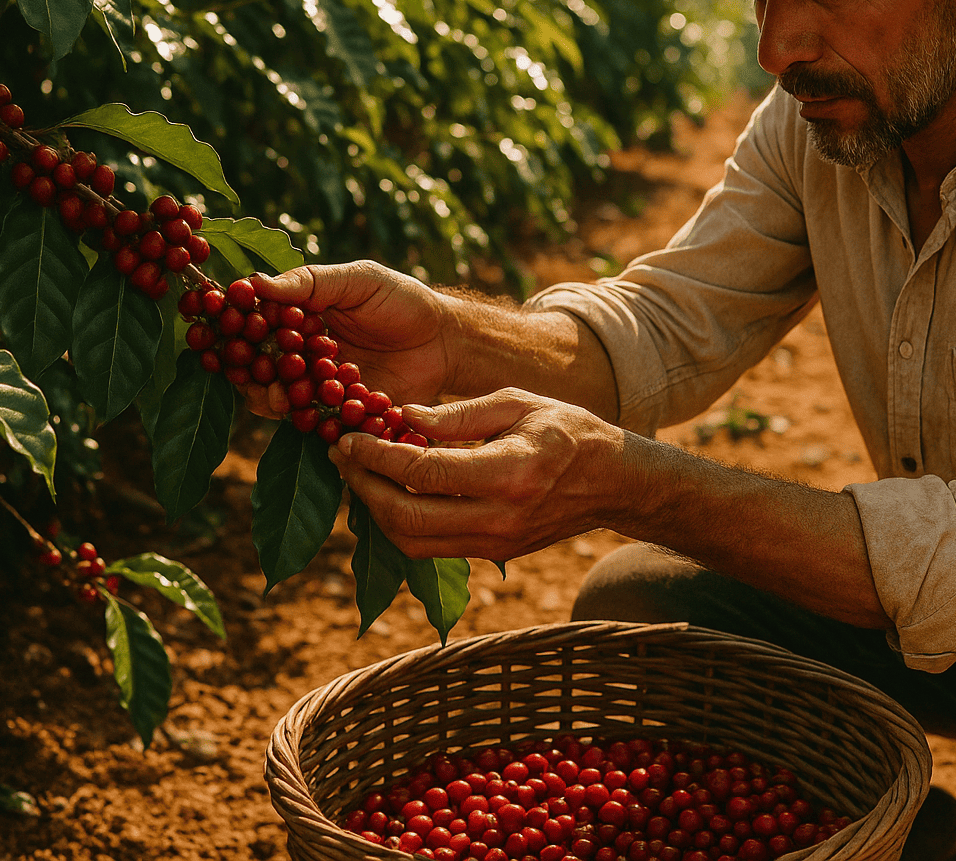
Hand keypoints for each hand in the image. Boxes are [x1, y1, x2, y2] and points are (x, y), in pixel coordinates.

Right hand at [238, 261, 451, 417]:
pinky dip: (314, 422)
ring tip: (280, 397)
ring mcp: (320, 389)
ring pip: (284, 400)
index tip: (227, 331)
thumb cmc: (401, 301)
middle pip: (262, 370)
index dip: (238, 331)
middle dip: (252, 373)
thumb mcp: (358, 280)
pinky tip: (318, 415)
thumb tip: (255, 283)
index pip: (256, 327)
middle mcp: (302, 358)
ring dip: (276, 400)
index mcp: (298, 321)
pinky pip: (320, 424)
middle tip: (253, 373)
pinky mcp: (342, 415)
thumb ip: (310, 282)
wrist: (445, 340)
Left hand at [329, 387, 629, 561]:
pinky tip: (390, 492)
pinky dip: (401, 523)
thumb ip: (458, 414)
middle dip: (364, 488)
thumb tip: (402, 417)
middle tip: (343, 457)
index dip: (377, 457)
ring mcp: (495, 543)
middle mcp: (500, 517)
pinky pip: (430, 548)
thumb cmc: (566, 431)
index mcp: (509, 472)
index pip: (423, 473)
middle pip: (407, 519)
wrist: (612, 482)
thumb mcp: (517, 402)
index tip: (350, 437)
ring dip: (376, 511)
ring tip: (360, 475)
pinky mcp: (492, 554)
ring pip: (412, 543)